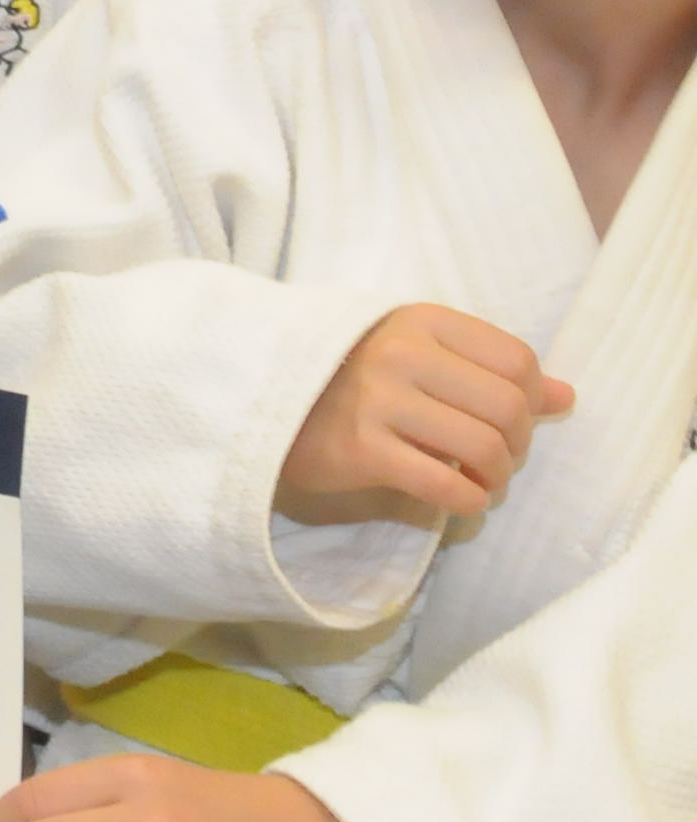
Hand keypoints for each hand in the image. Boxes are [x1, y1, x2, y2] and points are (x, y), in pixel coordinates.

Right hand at [277, 302, 569, 526]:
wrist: (255, 399)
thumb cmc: (343, 376)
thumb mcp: (415, 353)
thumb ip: (488, 370)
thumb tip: (566, 396)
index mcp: (419, 320)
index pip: (516, 360)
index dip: (532, 398)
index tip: (510, 419)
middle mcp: (401, 353)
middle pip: (508, 406)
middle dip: (518, 445)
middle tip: (498, 459)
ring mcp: (378, 401)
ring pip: (483, 447)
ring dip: (496, 477)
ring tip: (482, 482)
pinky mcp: (360, 450)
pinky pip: (443, 484)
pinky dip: (468, 501)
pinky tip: (462, 501)